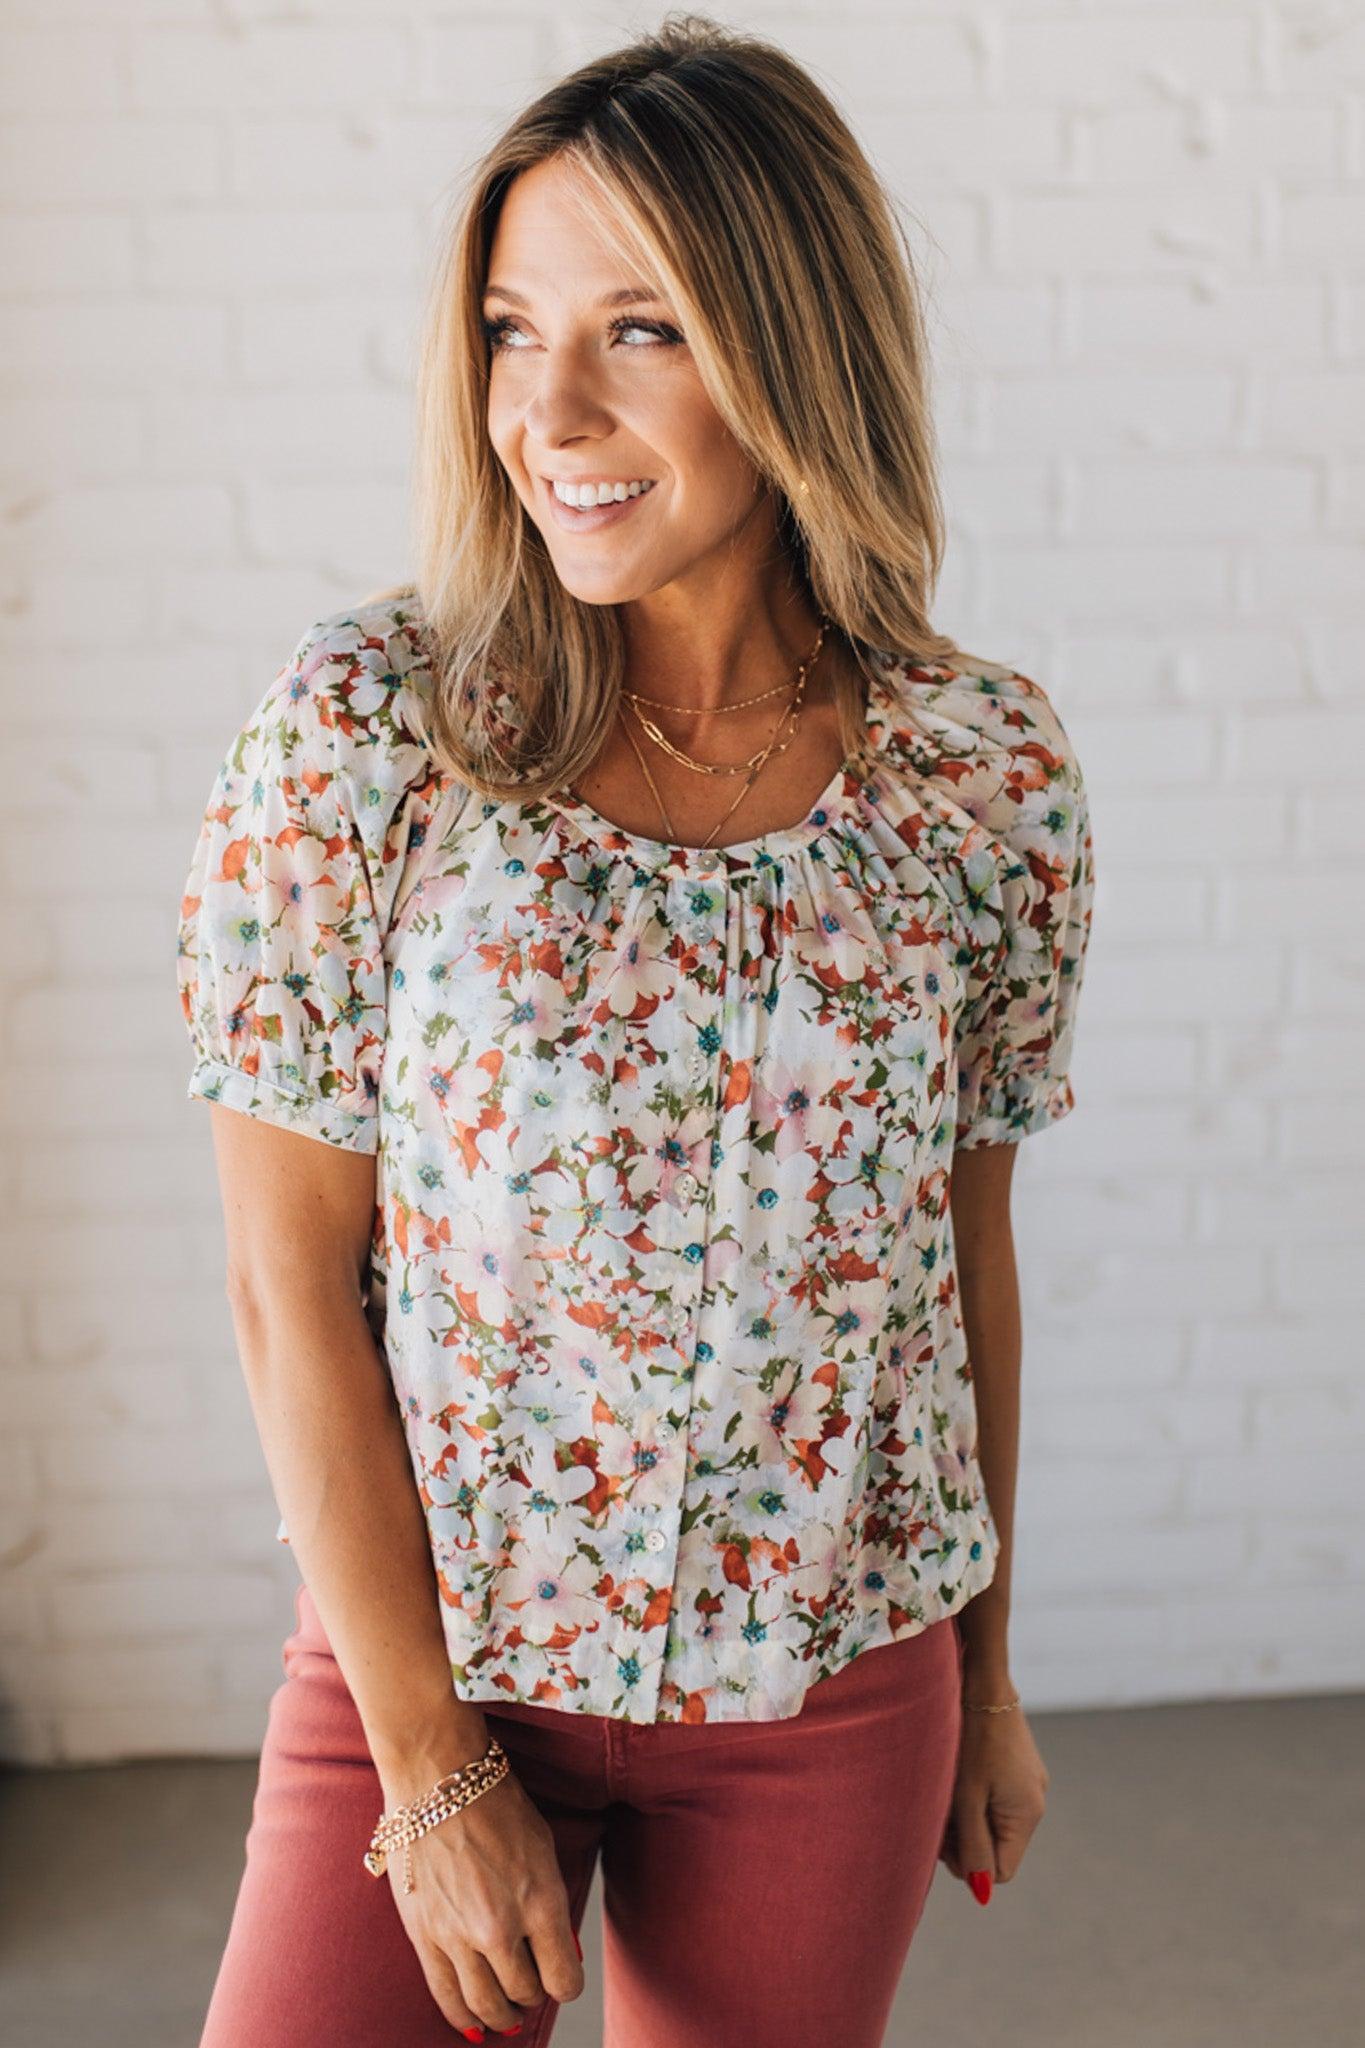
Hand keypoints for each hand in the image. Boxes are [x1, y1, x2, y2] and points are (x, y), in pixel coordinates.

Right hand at [385, 1764, 583, 2037]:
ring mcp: (458, 1935)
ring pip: (485, 2005)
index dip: (566, 1984)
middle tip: (532, 1985)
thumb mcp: (543, 1847)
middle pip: (525, 1993)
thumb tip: (557, 1952)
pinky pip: (446, 1996)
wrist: (436, 1780)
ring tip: (506, 2011)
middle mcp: (501, 1927)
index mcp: (540, 1901)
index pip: (564, 1979)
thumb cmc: (496, 1804)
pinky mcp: (424, 1936)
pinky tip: (473, 2023)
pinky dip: (463, 2017)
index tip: (562, 1978)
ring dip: (501, 2014)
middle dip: (533, 1994)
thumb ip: (550, 1904)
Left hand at [938, 1692, 1048, 1899]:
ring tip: (945, 1791)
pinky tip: (956, 1776)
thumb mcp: (966, 1800)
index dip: (969, 1864)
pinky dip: (973, 1796)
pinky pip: (994, 1797)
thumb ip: (974, 1847)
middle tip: (938, 1813)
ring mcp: (1028, 1782)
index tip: (944, 1839)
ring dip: (966, 1816)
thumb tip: (983, 1892)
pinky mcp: (1018, 1765)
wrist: (982, 1682)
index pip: (1001, 1870)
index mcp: (1027, 1815)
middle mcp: (1035, 1801)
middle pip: (997, 1846)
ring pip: (992, 1820)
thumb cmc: (970, 1741)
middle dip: (965, 1839)